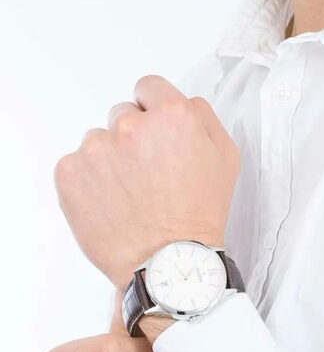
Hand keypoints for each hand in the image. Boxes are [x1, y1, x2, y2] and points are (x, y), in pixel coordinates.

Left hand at [54, 75, 239, 289]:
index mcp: (171, 115)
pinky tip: (110, 204)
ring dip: (109, 161)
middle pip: (122, 115)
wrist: (169, 263)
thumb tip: (183, 101)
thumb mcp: (225, 159)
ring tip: (129, 196)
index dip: (154, 111)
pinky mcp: (69, 174)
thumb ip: (204, 117)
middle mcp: (129, 125)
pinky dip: (88, 182)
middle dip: (133, 138)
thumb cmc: (199, 215)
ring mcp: (95, 149)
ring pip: (97, 142)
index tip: (155, 135)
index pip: (149, 88)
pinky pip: (76, 165)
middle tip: (147, 175)